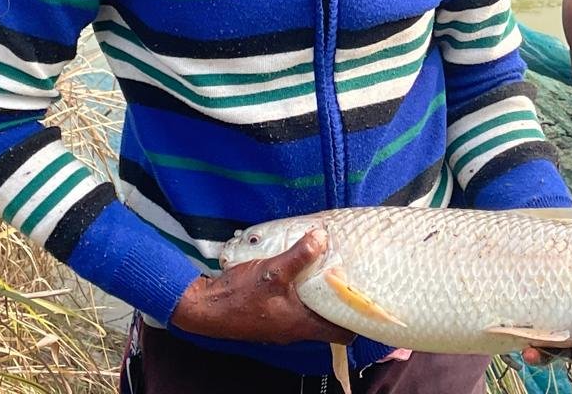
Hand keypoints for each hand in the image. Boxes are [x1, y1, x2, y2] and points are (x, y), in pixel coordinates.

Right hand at [172, 229, 355, 344]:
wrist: (204, 307)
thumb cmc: (239, 295)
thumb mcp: (273, 270)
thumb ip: (299, 255)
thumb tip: (322, 236)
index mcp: (302, 325)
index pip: (342, 334)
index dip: (357, 320)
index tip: (367, 298)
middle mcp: (295, 329)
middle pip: (329, 320)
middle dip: (341, 300)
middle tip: (353, 277)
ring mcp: (282, 323)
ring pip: (312, 311)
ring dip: (321, 293)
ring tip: (332, 269)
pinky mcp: (271, 314)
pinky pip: (296, 305)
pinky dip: (303, 291)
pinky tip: (303, 271)